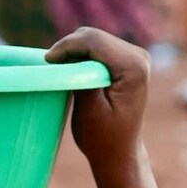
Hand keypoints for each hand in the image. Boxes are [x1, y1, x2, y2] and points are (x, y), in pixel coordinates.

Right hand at [46, 27, 150, 178]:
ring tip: (60, 72)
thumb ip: (82, 80)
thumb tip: (68, 56)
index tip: (47, 62)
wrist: (119, 150)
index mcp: (134, 67)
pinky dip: (79, 55)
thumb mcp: (90, 111)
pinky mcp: (126, 59)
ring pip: (92, 39)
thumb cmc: (103, 137)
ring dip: (73, 51)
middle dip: (68, 48)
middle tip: (50, 67)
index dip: (66, 46)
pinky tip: (71, 71)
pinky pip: (96, 47)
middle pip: (93, 36)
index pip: (94, 41)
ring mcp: (134, 56)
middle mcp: (139, 56)